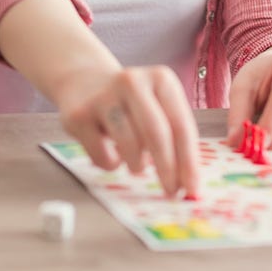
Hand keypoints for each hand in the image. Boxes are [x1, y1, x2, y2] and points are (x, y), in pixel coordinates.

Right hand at [54, 65, 200, 197]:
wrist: (83, 81)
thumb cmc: (132, 103)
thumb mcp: (157, 105)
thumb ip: (174, 136)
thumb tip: (188, 182)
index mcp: (160, 78)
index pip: (181, 124)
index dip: (188, 160)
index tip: (192, 188)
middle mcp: (132, 81)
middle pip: (156, 133)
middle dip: (167, 169)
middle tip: (171, 192)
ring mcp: (103, 96)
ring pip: (129, 145)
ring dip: (138, 164)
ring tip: (137, 163)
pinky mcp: (79, 115)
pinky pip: (103, 155)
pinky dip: (112, 164)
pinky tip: (110, 152)